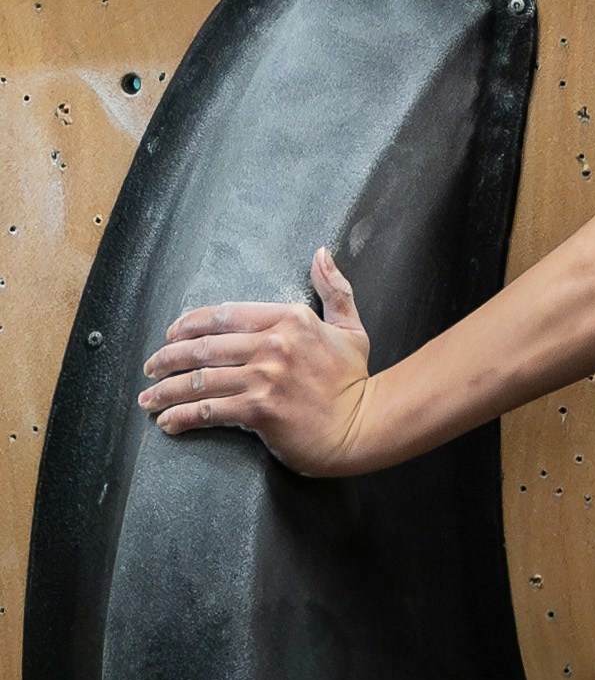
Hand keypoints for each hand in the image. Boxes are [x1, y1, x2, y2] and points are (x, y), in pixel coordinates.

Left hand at [137, 251, 377, 472]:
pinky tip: (168, 423)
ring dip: (166, 390)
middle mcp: (273, 344)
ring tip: (148, 400)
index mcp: (291, 319)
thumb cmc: (354, 380)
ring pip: (201, 379)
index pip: (227, 313)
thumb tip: (321, 253)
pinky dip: (182, 417)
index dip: (191, 323)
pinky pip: (209, 410)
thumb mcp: (351, 327)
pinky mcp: (259, 410)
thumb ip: (334, 288)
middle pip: (205, 346)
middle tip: (150, 368)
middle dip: (168, 358)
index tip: (172, 334)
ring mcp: (265, 378)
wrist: (361, 426)